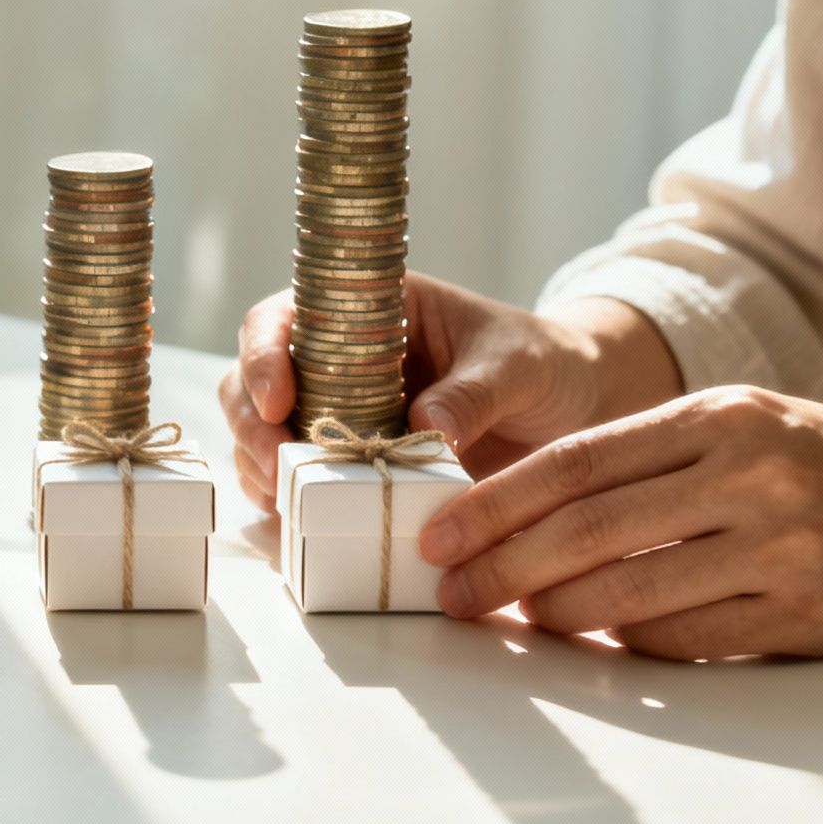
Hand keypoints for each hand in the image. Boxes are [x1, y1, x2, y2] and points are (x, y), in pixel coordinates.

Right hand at [219, 272, 681, 510]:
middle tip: (275, 467)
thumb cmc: (542, 364)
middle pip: (251, 379)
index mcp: (365, 307)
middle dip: (252, 424)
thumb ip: (473, 392)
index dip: (263, 355)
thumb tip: (423, 429)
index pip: (283, 316)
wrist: (570, 408)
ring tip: (286, 499)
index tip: (279, 402)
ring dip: (260, 465)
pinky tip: (298, 517)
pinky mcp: (343, 458)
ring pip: (261, 431)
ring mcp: (333, 408)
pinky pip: (292, 476)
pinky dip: (284, 497)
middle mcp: (334, 355)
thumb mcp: (518, 367)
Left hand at [422, 386, 822, 658]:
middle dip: (502, 566)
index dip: (493, 504)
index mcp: (718, 418)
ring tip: (516, 615)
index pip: (575, 462)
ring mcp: (781, 547)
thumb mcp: (739, 431)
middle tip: (450, 592)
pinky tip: (600, 637)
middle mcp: (749, 475)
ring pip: (628, 592)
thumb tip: (517, 519)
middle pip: (588, 528)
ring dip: (554, 612)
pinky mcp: (806, 614)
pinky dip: (627, 641)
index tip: (438, 536)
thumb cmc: (818, 467)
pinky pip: (684, 638)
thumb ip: (639, 464)